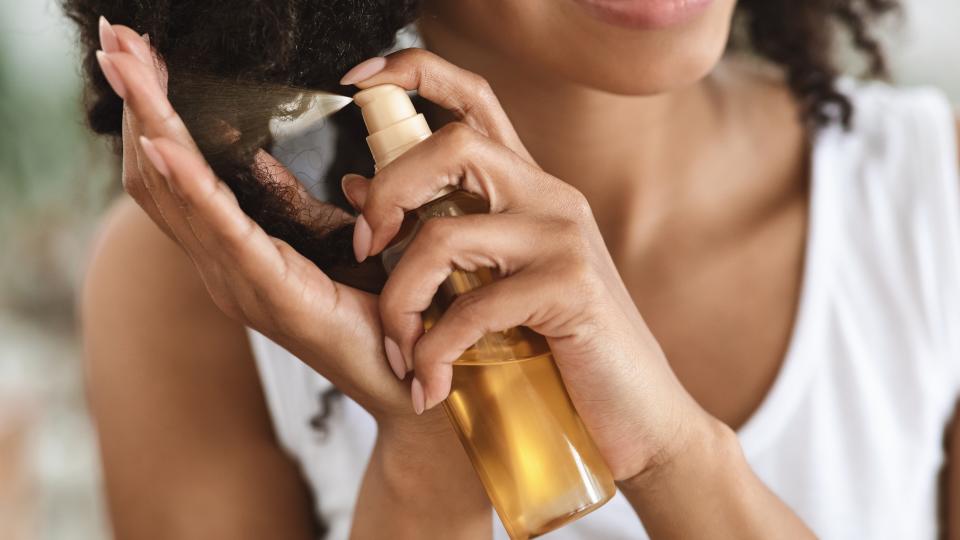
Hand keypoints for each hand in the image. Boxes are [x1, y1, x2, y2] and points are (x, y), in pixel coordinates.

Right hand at [93, 20, 436, 436]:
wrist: (411, 378)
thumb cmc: (381, 312)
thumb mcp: (343, 247)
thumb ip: (310, 212)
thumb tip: (309, 169)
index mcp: (236, 251)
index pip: (178, 173)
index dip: (155, 114)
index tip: (140, 56)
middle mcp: (222, 265)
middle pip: (161, 173)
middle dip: (139, 103)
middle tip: (113, 40)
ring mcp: (238, 281)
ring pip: (176, 191)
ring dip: (150, 122)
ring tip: (126, 63)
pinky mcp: (270, 292)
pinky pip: (222, 230)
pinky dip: (189, 184)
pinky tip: (162, 143)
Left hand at [342, 49, 718, 481]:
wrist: (638, 414)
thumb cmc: (558, 349)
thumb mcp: (493, 281)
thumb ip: (438, 231)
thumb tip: (358, 186)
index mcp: (528, 188)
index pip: (473, 97)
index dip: (413, 73)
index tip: (354, 84)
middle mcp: (550, 197)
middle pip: (451, 144)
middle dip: (387, 193)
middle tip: (366, 250)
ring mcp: (565, 239)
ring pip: (445, 233)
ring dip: (400, 301)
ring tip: (401, 351)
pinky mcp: (573, 289)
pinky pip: (474, 306)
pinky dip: (435, 349)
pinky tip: (432, 383)